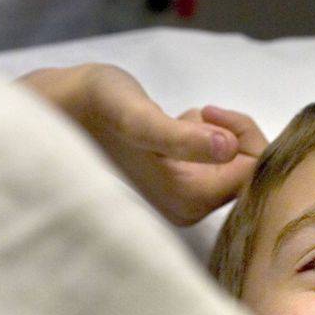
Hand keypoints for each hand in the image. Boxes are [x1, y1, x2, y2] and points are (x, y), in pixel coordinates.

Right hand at [19, 63, 265, 225]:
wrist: (60, 106)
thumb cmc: (96, 107)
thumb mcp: (139, 118)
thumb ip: (181, 137)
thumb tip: (226, 148)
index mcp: (188, 200)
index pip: (255, 174)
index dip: (247, 137)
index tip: (214, 112)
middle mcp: (190, 208)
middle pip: (249, 171)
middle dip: (236, 134)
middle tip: (203, 110)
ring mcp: (186, 196)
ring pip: (237, 161)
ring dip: (221, 131)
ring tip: (185, 115)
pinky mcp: (179, 180)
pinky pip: (220, 157)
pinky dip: (209, 133)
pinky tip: (178, 122)